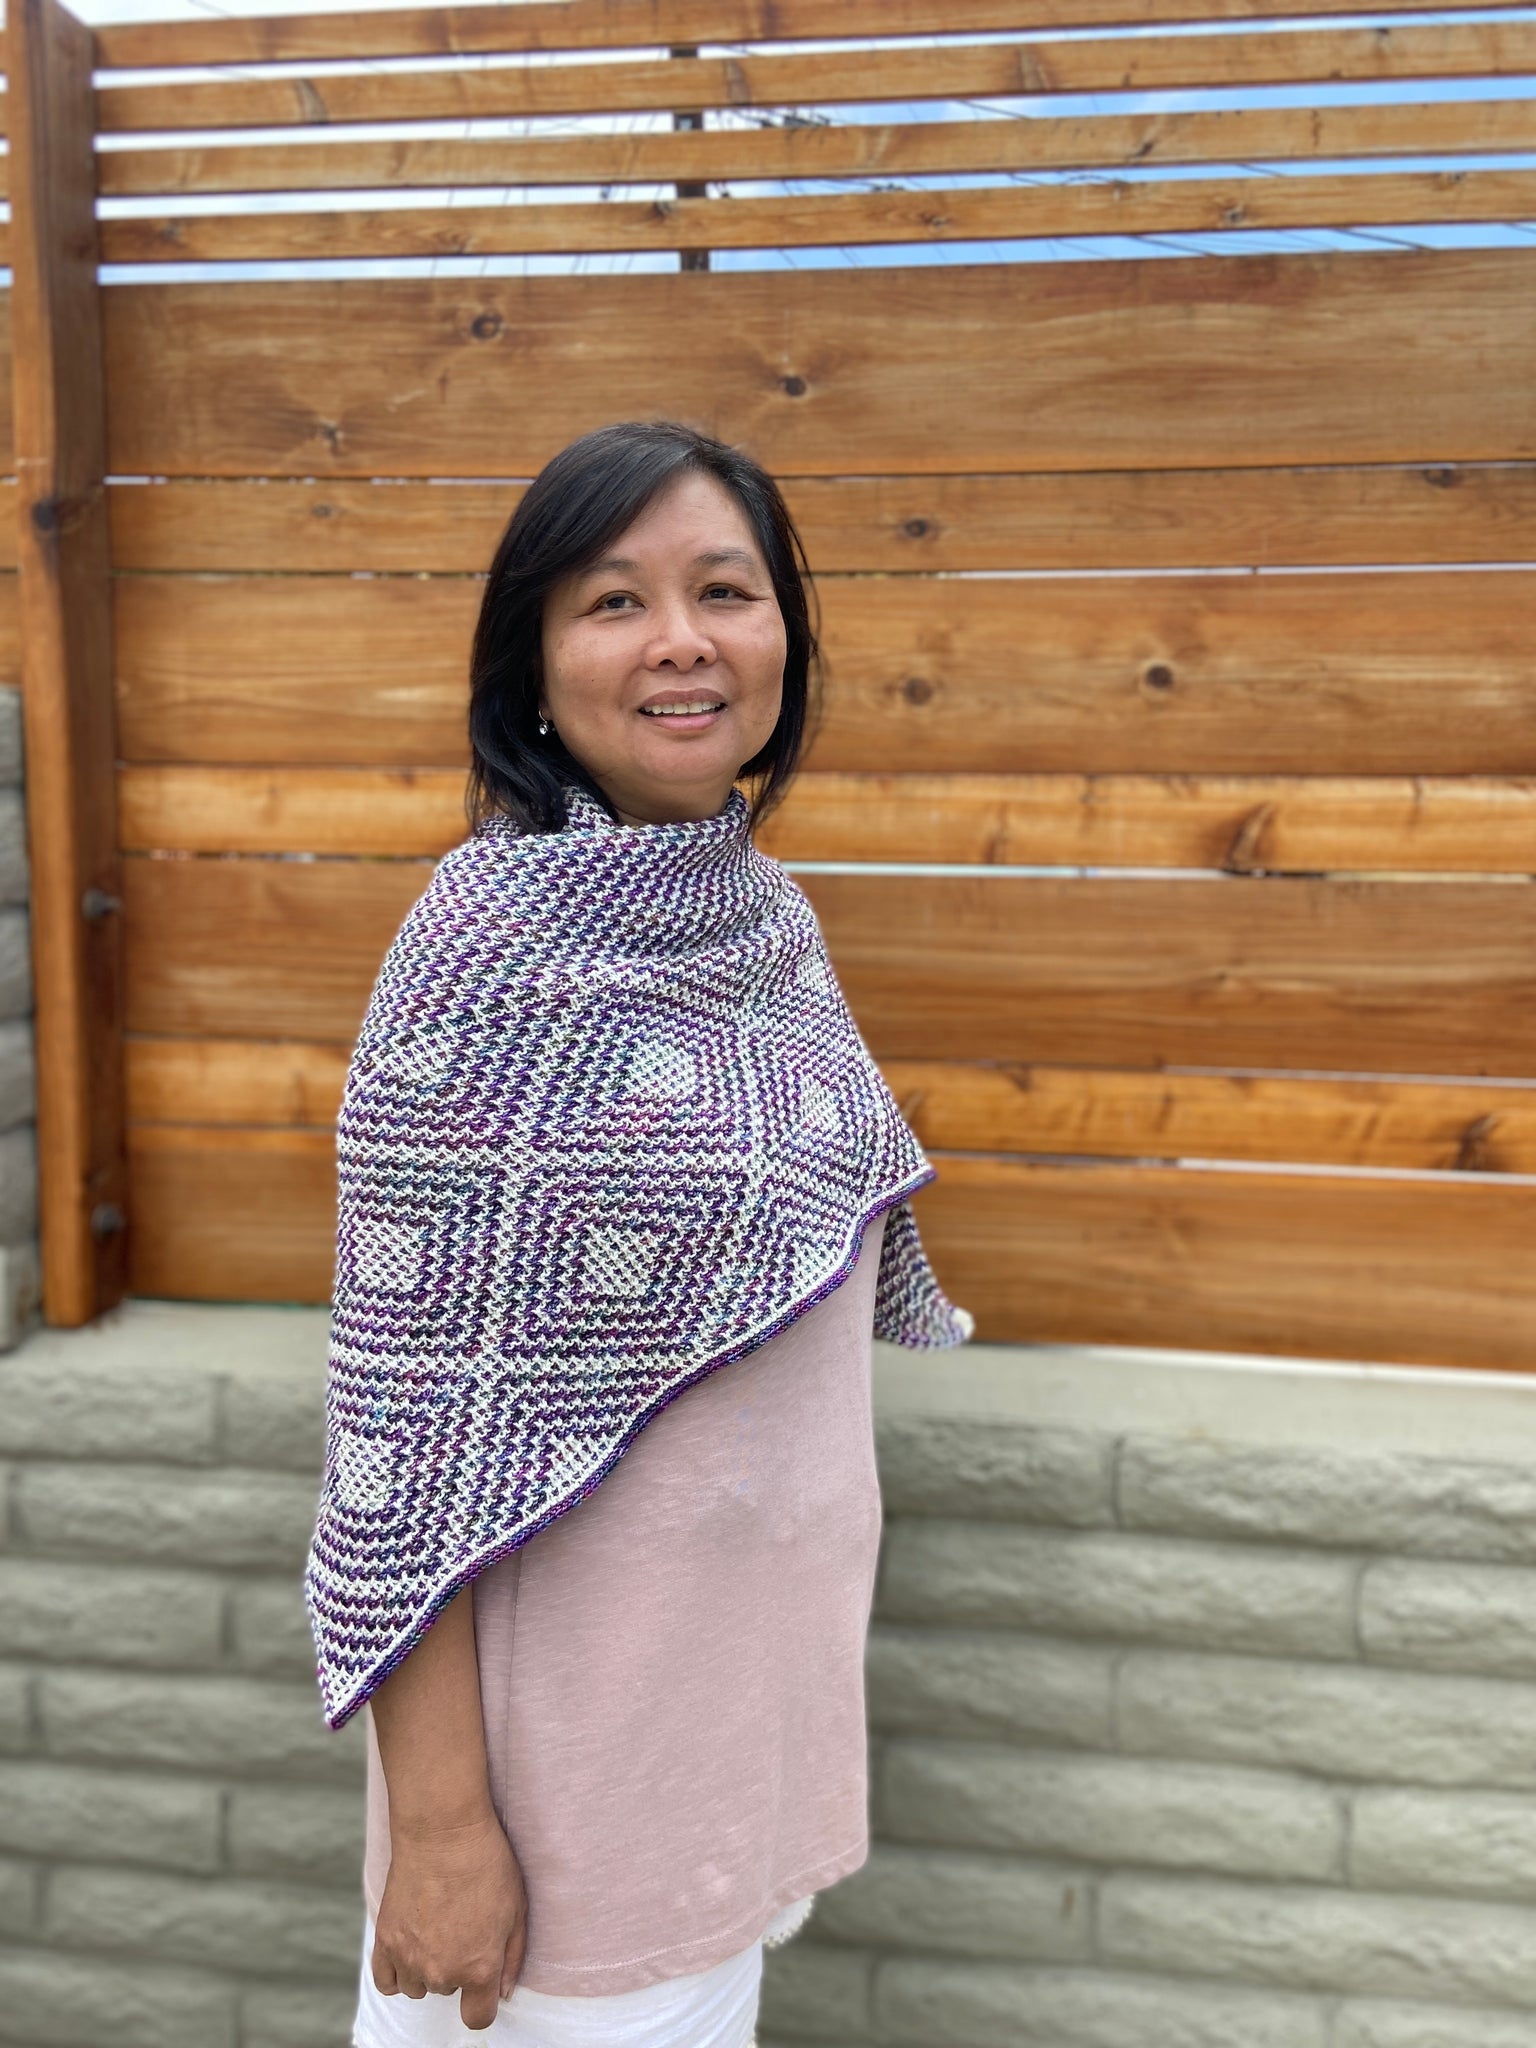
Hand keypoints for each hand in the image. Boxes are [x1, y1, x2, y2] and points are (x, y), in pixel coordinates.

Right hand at [371, 1809, 527, 2031]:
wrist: (443, 1831)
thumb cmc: (486, 1863)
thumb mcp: (517, 1908)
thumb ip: (512, 1958)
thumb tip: (503, 1993)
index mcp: (479, 1968)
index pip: (477, 2017)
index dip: (482, 2003)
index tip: (483, 1985)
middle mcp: (443, 1972)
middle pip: (448, 1992)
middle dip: (458, 1968)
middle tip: (463, 1927)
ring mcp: (409, 1959)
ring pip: (418, 1987)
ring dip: (427, 1968)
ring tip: (437, 1929)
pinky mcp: (384, 1941)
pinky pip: (385, 1981)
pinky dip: (396, 1972)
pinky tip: (409, 1950)